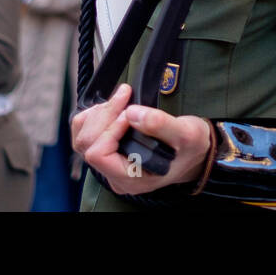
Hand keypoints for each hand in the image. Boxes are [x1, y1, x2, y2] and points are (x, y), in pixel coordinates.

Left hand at [71, 84, 211, 195]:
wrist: (192, 149)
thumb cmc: (190, 147)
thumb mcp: (186, 134)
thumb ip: (160, 125)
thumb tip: (131, 112)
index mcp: (131, 178)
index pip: (99, 154)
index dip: (111, 128)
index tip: (131, 112)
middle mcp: (115, 175)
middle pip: (87, 144)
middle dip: (105, 115)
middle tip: (126, 96)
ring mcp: (108, 163)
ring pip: (82, 137)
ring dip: (99, 113)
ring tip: (121, 100)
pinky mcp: (106, 150)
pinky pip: (84, 132)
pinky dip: (95, 114)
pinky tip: (114, 107)